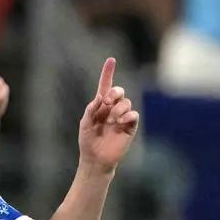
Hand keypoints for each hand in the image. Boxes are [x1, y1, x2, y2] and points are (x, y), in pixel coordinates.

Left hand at [78, 58, 138, 173]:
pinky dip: (126, 116)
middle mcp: (112, 109)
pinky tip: (119, 123)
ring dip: (117, 110)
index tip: (111, 60)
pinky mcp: (130, 126)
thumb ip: (91, 109)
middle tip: (107, 102)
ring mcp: (122, 117)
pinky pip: (134, 115)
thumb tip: (100, 97)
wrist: (96, 158)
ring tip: (110, 121)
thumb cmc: (88, 141)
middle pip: (119, 91)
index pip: (105, 86)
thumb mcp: (85, 124)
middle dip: (115, 92)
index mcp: (100, 106)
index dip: (108, 73)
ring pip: (126, 103)